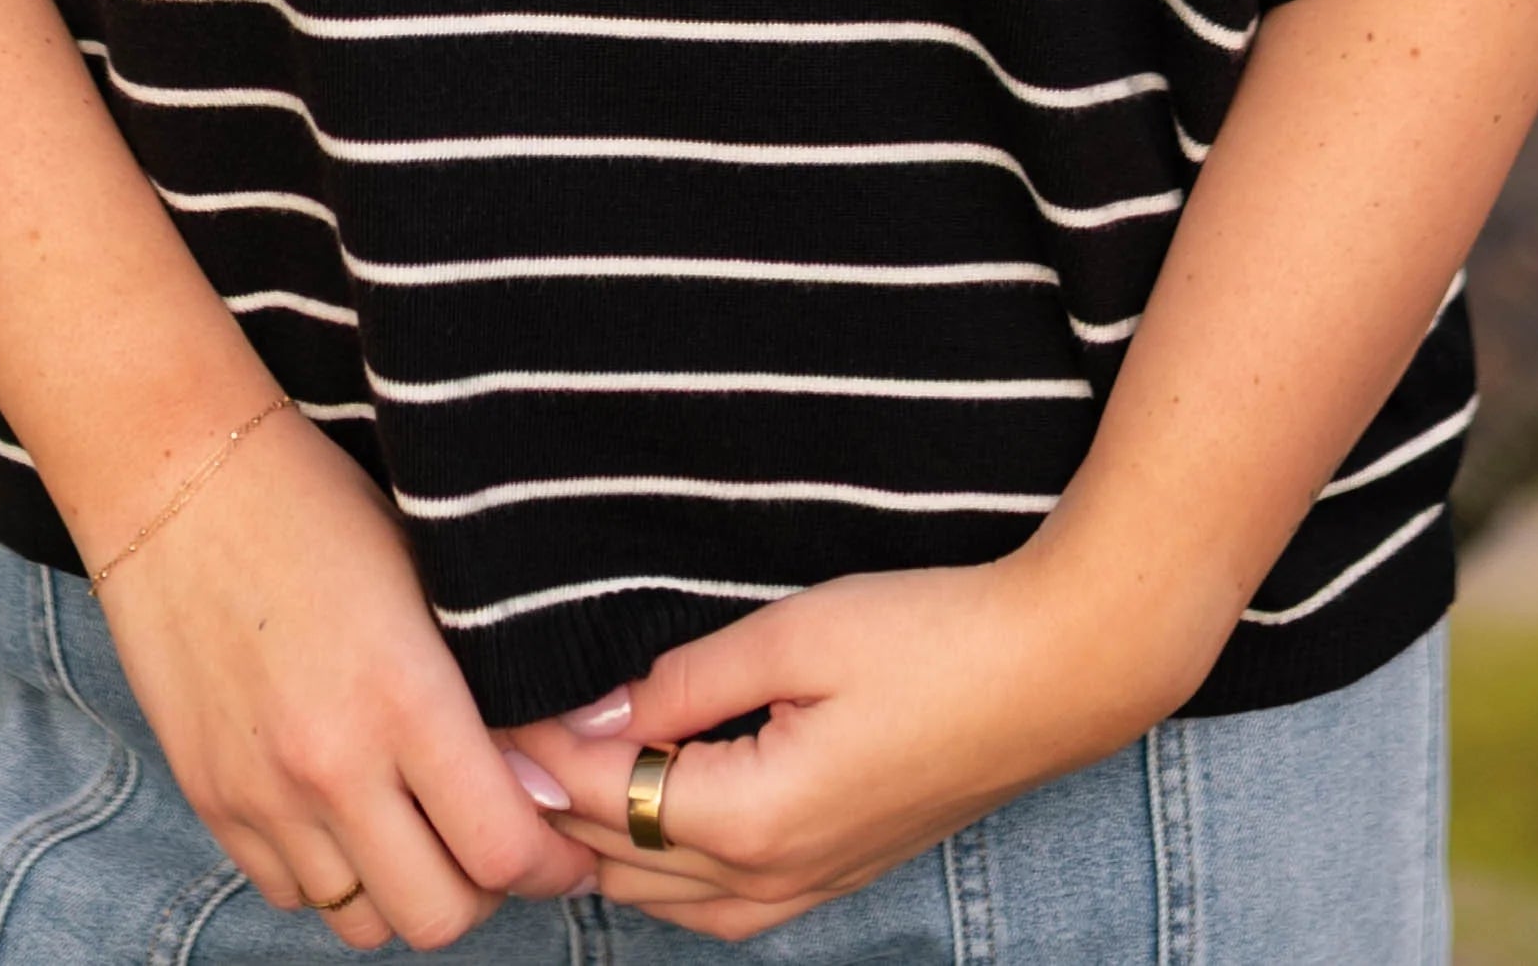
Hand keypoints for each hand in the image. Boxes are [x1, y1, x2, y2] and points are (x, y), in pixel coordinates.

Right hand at [94, 410, 593, 948]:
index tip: (566, 849)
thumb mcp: (432, 579)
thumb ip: (496, 692)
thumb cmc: (321, 507)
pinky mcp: (211, 799)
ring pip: (360, 919)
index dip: (552, 867)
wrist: (181, 479)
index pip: (502, 851)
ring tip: (421, 828)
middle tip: (495, 841)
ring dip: (403, 888)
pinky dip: (332, 874)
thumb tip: (559, 781)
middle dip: (482, 892)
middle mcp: (330, 765)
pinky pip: (290, 893)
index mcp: (404, 697)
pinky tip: (351, 812)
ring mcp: (262, 793)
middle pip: (435, 916)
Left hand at [502, 539, 1216, 940]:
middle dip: (550, 805)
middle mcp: (770, 881)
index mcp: (751, 821)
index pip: (600, 796)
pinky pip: (714, 901)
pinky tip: (641, 811)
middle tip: (491, 736)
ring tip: (544, 771)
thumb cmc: (932, 637)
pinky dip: (659, 863)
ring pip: (661, 896)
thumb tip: (588, 713)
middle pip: (617, 862)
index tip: (481, 695)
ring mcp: (807, 889)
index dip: (533, 747)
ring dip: (600, 840)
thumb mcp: (796, 635)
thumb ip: (683, 681)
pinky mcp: (834, 874)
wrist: (1056, 674)